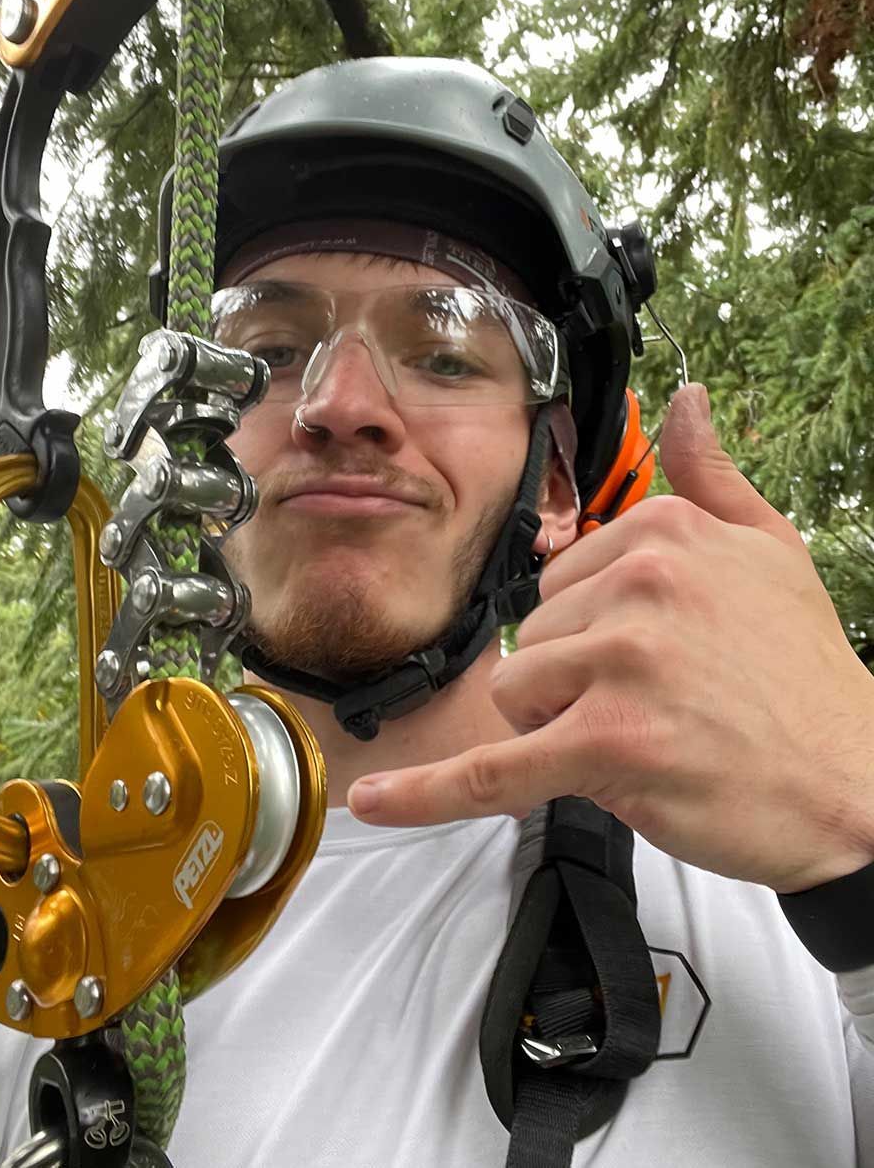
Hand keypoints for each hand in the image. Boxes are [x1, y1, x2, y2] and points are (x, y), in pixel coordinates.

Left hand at [347, 384, 873, 892]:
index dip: (591, 635)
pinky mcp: (609, 743)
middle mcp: (639, 581)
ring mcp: (622, 661)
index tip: (654, 659)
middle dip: (573, 684)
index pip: (557, 582)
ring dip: (563, 732)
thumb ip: (713, 476)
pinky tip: (376, 801)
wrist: (857, 784)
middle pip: (531, 638)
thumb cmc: (804, 676)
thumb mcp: (771, 552)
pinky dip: (431, 791)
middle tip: (661, 707)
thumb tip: (686, 400)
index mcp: (663, 530)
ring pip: (516, 697)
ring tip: (649, 741)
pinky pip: (495, 767)